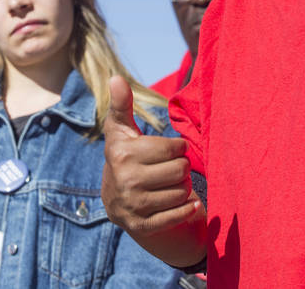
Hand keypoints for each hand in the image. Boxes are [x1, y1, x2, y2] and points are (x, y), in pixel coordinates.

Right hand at [101, 75, 201, 236]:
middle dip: (182, 168)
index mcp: (121, 154)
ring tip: (173, 184)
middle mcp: (125, 181)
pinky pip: (178, 215)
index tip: (173, 149)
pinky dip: (188, 209)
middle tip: (174, 168)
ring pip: (181, 193)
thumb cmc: (126, 157)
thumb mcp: (122, 131)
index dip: (178, 147)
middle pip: (180, 170)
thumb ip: (121, 105)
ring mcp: (133, 206)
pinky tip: (186, 202)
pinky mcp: (142, 226)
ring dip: (184, 188)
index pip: (172, 148)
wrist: (117, 203)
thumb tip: (116, 77)